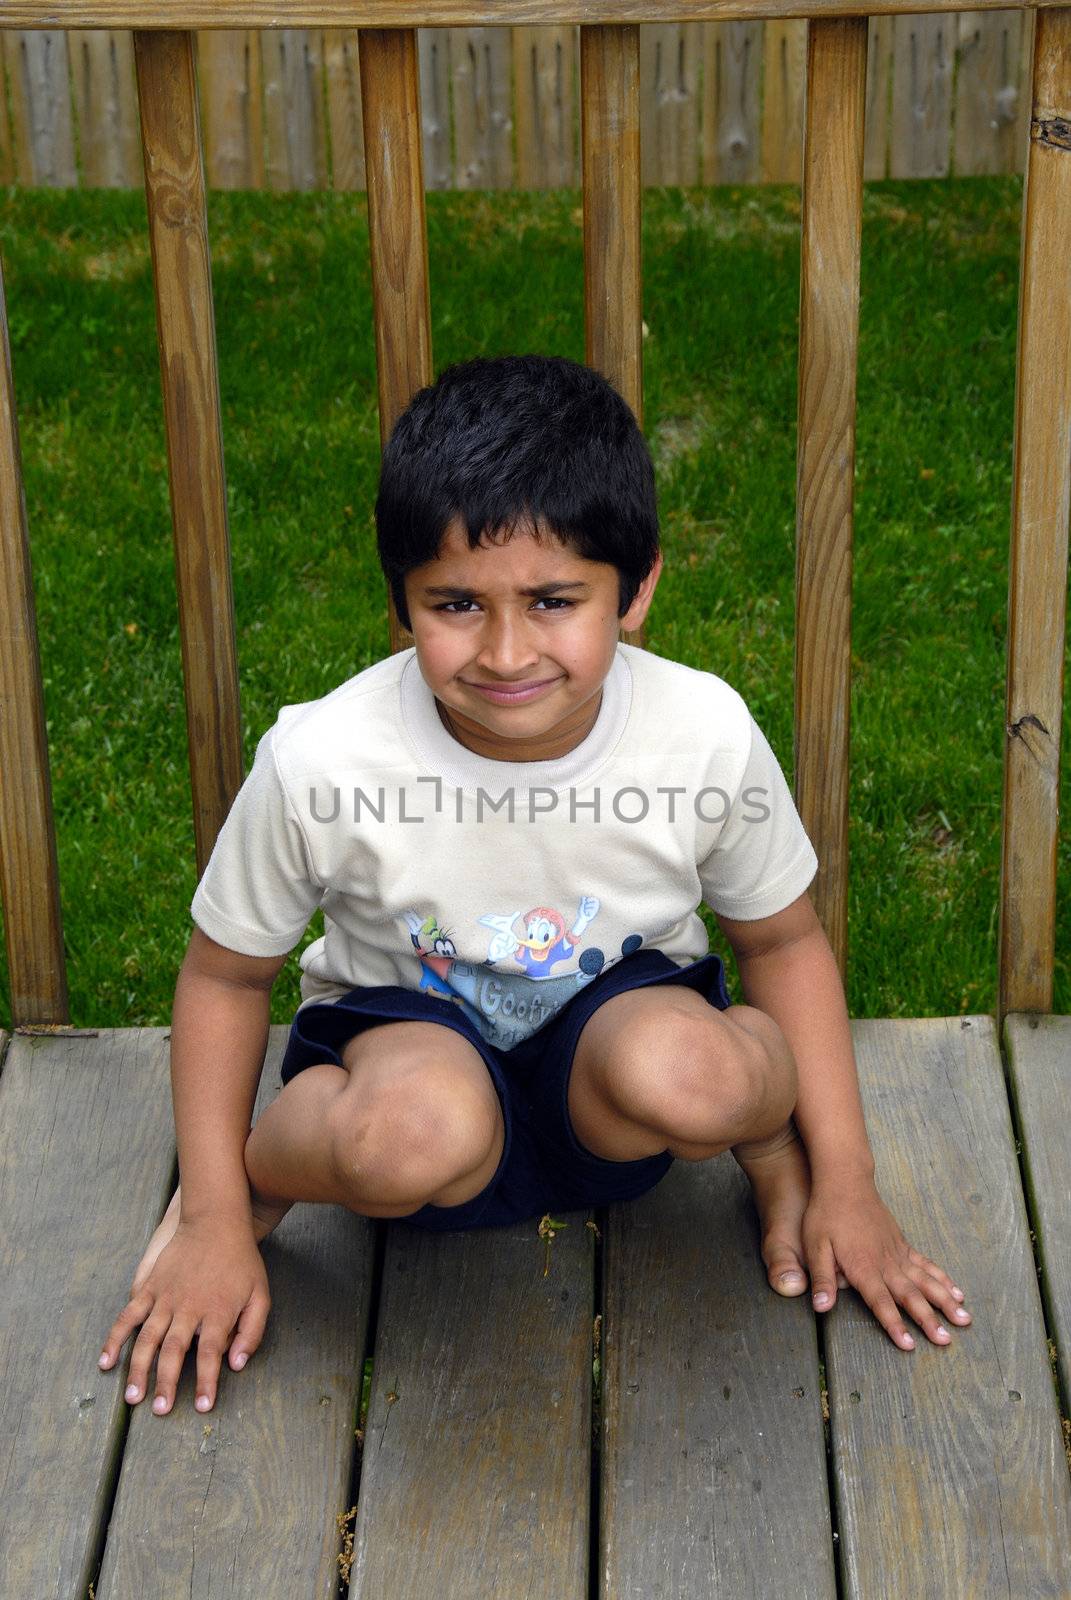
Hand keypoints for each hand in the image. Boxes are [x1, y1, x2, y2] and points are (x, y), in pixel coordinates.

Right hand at [99, 1218, 270, 1414]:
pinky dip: (114, 1339)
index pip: (211, 1355)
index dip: (207, 1383)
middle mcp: (189, 1308)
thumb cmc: (240, 1262)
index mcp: (218, 1312)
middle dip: (167, 1384)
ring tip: (133, 1398)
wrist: (215, 1221)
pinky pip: (128, 1316)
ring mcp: (165, 1297)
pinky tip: (106, 1361)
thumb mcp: (259, 1295)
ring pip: (147, 1340)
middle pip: (174, 1352)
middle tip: (160, 1410)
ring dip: (138, 1370)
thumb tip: (237, 1365)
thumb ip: (251, 1331)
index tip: (203, 1407)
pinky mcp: (149, 1287)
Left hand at [802, 1174, 971, 1349]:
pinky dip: (942, 1278)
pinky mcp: (902, 1243)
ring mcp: (897, 1252)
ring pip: (926, 1280)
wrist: (845, 1181)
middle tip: (946, 1341)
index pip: (881, 1302)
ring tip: (964, 1319)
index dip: (895, 1325)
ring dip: (945, 1301)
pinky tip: (956, 1291)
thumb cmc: (826, 1214)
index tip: (910, 1345)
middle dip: (929, 1320)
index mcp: (864, 1267)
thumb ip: (822, 1278)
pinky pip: (926, 1264)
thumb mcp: (814, 1245)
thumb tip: (821, 1307)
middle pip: (910, 1296)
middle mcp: (885, 1262)